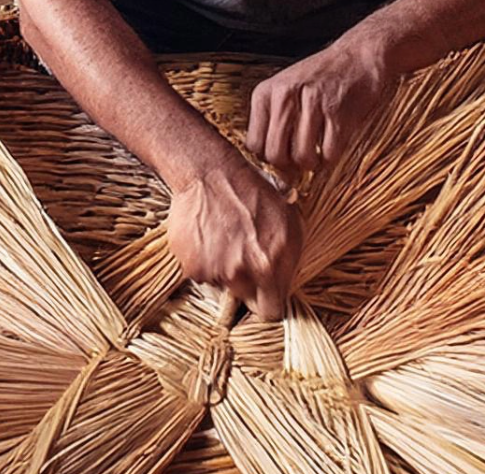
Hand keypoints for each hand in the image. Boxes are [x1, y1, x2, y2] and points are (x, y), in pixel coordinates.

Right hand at [166, 157, 301, 319]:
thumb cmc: (252, 193)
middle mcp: (244, 272)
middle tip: (244, 260)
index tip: (266, 296)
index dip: (270, 303)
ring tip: (226, 241)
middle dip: (248, 288)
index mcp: (272, 263)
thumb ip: (290, 258)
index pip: (272, 311)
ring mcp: (216, 272)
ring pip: (223, 288)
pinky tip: (210, 238)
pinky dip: (205, 263)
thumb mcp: (289, 220)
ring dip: (225, 273)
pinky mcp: (193, 267)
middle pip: (246, 302)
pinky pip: (203, 277)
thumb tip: (284, 286)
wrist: (210, 173)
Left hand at [246, 38, 396, 171]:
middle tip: (299, 161)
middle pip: (275, 154)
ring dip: (311, 164)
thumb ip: (272, 120)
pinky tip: (331, 146)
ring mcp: (312, 103)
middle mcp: (285, 96)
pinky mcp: (338, 113)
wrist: (358, 56)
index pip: (254, 144)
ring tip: (316, 154)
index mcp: (266, 92)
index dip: (268, 159)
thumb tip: (268, 162)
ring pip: (301, 157)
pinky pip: (329, 153)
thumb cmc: (322, 76)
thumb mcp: (284, 89)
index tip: (281, 159)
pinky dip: (331, 158)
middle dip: (289, 167)